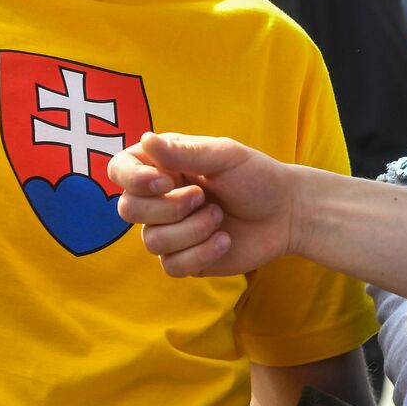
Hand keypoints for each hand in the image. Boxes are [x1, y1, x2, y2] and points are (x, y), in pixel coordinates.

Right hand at [110, 132, 299, 277]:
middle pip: (127, 209)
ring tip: (220, 217)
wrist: (287, 213)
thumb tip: (145, 139)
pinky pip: (172, 266)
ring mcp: (169, 230)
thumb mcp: (226, 156)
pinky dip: (202, 253)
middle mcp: (160, 198)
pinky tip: (225, 240)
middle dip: (170, 207)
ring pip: (152, 241)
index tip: (165, 181)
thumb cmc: (257, 176)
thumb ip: (185, 152)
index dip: (132, 179)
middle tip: (204, 198)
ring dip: (193, 230)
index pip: (119, 169)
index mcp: (164, 166)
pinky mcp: (184, 259)